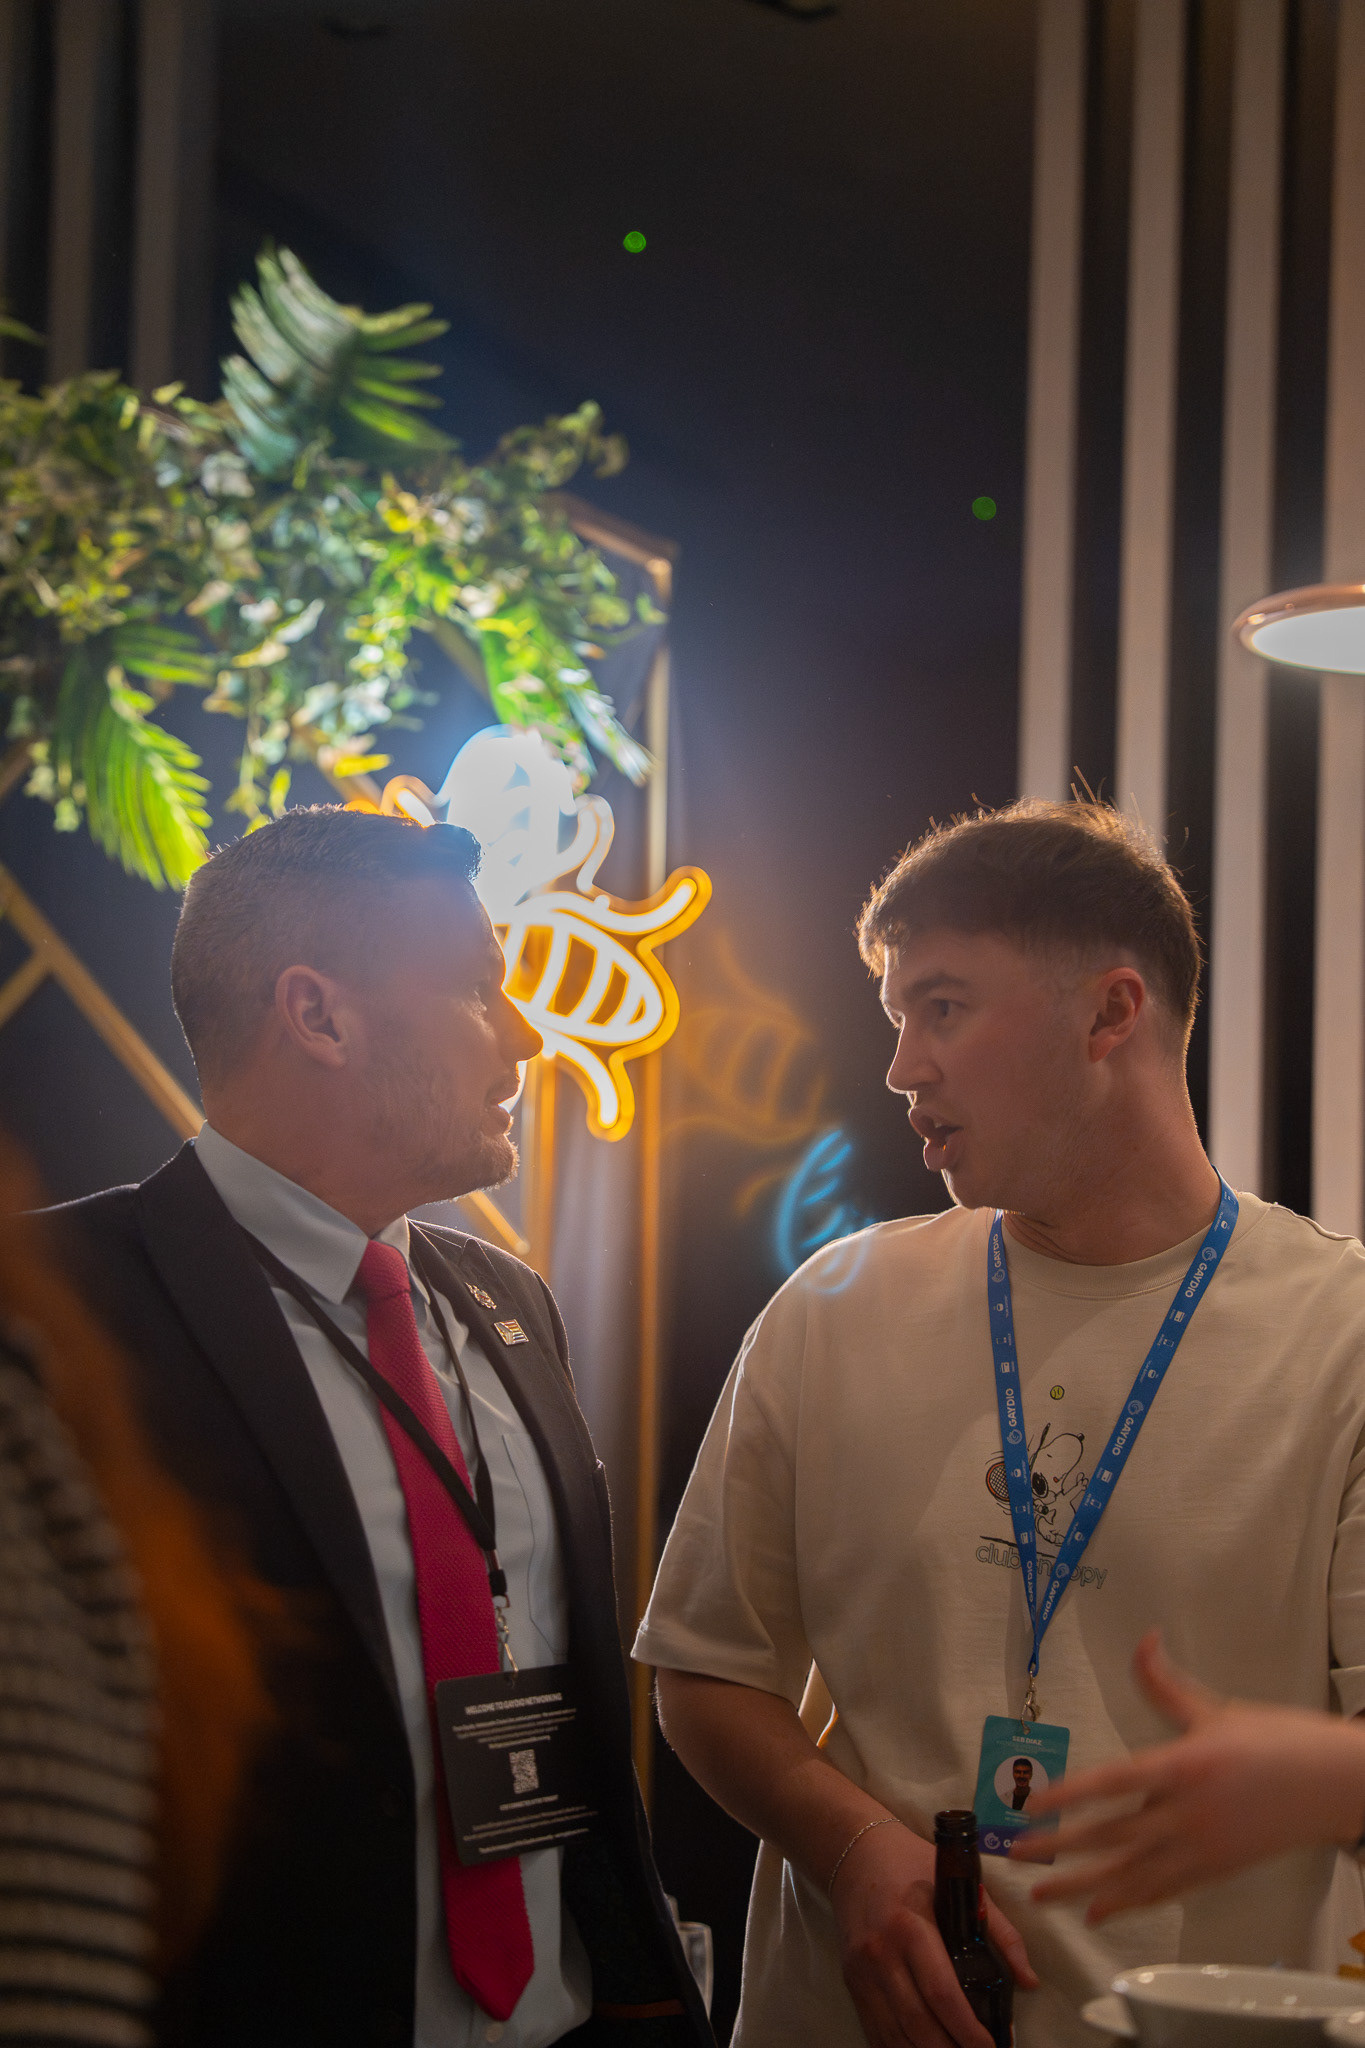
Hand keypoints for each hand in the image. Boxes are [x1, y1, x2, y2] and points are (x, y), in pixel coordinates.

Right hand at [831, 1817, 1037, 2047]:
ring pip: (894, 2034)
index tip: (990, 2046)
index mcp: (910, 1926)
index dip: (967, 2028)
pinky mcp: (851, 1981)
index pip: (941, 1991)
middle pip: (917, 2022)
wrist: (854, 1853)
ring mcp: (861, 1971)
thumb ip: (999, 1930)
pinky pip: (874, 2030)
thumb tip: (1029, 1980)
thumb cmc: (911, 1865)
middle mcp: (880, 1953)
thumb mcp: (957, 1884)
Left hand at [1010, 1629, 1364, 1920]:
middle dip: (1060, 1848)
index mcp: (1183, 1765)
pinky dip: (1128, 1902)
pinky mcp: (1214, 1870)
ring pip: (1130, 1873)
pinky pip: (1162, 1891)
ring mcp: (1200, 1847)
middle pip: (1112, 1835)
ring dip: (1082, 1886)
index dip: (1069, 1795)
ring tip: (1042, 1895)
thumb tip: (1142, 1638)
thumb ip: (1166, 1683)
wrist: (1333, 1786)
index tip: (1030, 1806)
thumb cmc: (1278, 1742)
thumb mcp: (1216, 1708)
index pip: (1113, 1782)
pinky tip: (1099, 1912)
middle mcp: (1186, 1812)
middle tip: (1014, 1855)